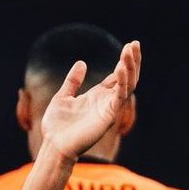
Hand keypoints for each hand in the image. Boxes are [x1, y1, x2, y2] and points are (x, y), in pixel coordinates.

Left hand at [38, 41, 141, 162]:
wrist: (54, 145)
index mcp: (97, 96)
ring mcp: (109, 109)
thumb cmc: (57, 126)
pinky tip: (121, 68)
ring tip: (130, 50)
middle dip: (132, 61)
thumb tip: (81, 62)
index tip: (129, 46)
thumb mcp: (63, 97)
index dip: (124, 62)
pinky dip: (122, 82)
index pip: (117, 77)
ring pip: (127, 85)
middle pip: (126, 78)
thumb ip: (73, 81)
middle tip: (135, 44)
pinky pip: (120, 97)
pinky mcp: (108, 116)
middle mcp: (106, 101)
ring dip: (130, 67)